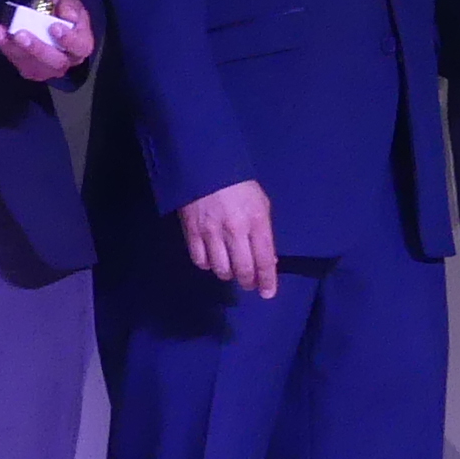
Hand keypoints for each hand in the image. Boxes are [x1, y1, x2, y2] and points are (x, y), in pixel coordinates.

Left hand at [0, 0, 93, 81]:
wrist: (50, 19)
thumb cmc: (63, 12)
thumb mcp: (68, 1)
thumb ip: (69, 6)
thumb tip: (67, 15)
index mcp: (81, 45)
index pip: (79, 47)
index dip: (68, 40)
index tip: (54, 27)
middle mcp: (66, 62)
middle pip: (54, 62)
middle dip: (36, 48)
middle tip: (20, 34)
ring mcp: (46, 69)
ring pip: (31, 66)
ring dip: (12, 49)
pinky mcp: (29, 68)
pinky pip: (15, 60)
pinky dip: (2, 45)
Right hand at [180, 180, 277, 298]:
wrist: (205, 165)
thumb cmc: (239, 185)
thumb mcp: (261, 204)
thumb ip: (264, 232)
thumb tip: (267, 260)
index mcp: (256, 221)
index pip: (264, 260)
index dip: (267, 281)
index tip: (267, 293)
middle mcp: (235, 230)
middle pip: (243, 269)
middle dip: (248, 281)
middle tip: (249, 283)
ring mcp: (211, 232)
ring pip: (221, 269)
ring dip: (228, 274)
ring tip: (231, 269)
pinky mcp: (191, 232)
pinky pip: (200, 260)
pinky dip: (207, 265)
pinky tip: (212, 260)